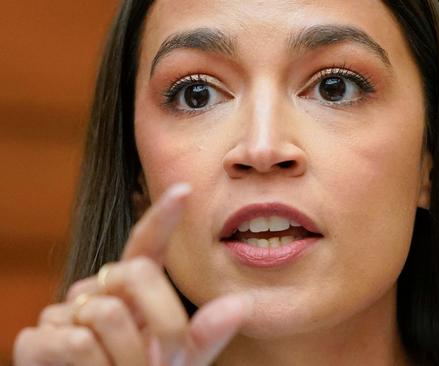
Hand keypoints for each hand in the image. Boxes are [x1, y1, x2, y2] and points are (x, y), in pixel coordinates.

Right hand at [14, 183, 249, 364]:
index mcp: (133, 292)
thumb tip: (241, 304)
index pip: (146, 245)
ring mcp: (62, 313)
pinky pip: (77, 342)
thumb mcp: (177, 361)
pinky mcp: (33, 340)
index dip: (163, 217)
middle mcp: (97, 292)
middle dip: (163, 324)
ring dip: (126, 357)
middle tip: (159, 363)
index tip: (185, 190)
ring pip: (107, 314)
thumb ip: (204, 336)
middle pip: (137, 273)